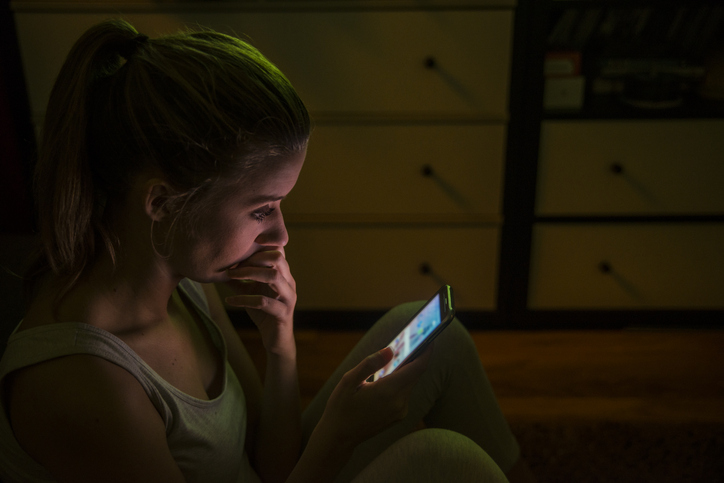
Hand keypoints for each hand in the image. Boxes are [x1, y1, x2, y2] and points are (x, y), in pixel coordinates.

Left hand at [224, 248, 296, 355]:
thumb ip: (239, 279)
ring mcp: (288, 297)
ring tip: (230, 276)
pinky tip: (229, 300)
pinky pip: (264, 302)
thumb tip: (219, 266)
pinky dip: (244, 299)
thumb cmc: (264, 313)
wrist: (275, 340)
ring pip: (274, 276)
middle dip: (253, 258)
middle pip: (278, 257)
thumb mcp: (250, 292)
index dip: (257, 247)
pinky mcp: (283, 313)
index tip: (236, 252)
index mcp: (283, 274)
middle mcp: (289, 282)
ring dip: (249, 274)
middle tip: (234, 264)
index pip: (277, 250)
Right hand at [317, 344, 433, 449]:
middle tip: (408, 341)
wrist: (339, 437)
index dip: (426, 352)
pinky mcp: (398, 416)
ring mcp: (400, 411)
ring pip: (409, 384)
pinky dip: (400, 382)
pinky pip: (404, 393)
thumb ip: (370, 364)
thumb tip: (390, 349)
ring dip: (405, 371)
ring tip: (395, 357)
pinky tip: (388, 377)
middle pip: (414, 374)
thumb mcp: (348, 381)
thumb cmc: (341, 407)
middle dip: (414, 358)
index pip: (417, 368)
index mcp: (388, 391)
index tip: (430, 338)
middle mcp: (399, 402)